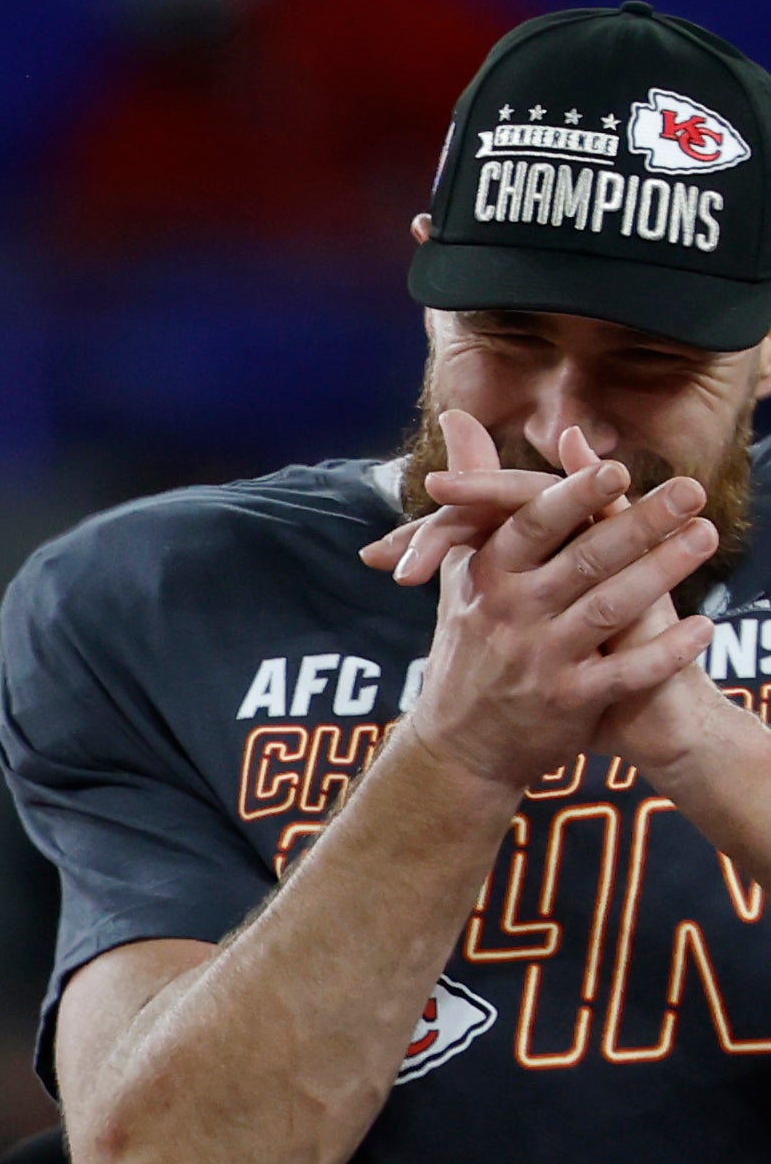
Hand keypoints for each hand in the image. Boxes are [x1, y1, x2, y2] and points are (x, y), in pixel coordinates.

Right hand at [371, 411, 716, 790]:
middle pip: (582, 560)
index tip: (614, 467)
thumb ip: (474, 494)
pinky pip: (626, 674)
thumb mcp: (461, 571)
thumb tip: (458, 417)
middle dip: (639, 523)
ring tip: (707, 535)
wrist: (459, 746)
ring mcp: (539, 660)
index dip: (571, 497)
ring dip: (663, 571)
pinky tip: (704, 626)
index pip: (528, 527)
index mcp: (487, 578)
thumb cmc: (468, 644)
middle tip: (691, 489)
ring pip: (609, 609)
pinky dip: (666, 651)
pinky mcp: (567, 703)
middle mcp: (510, 615)